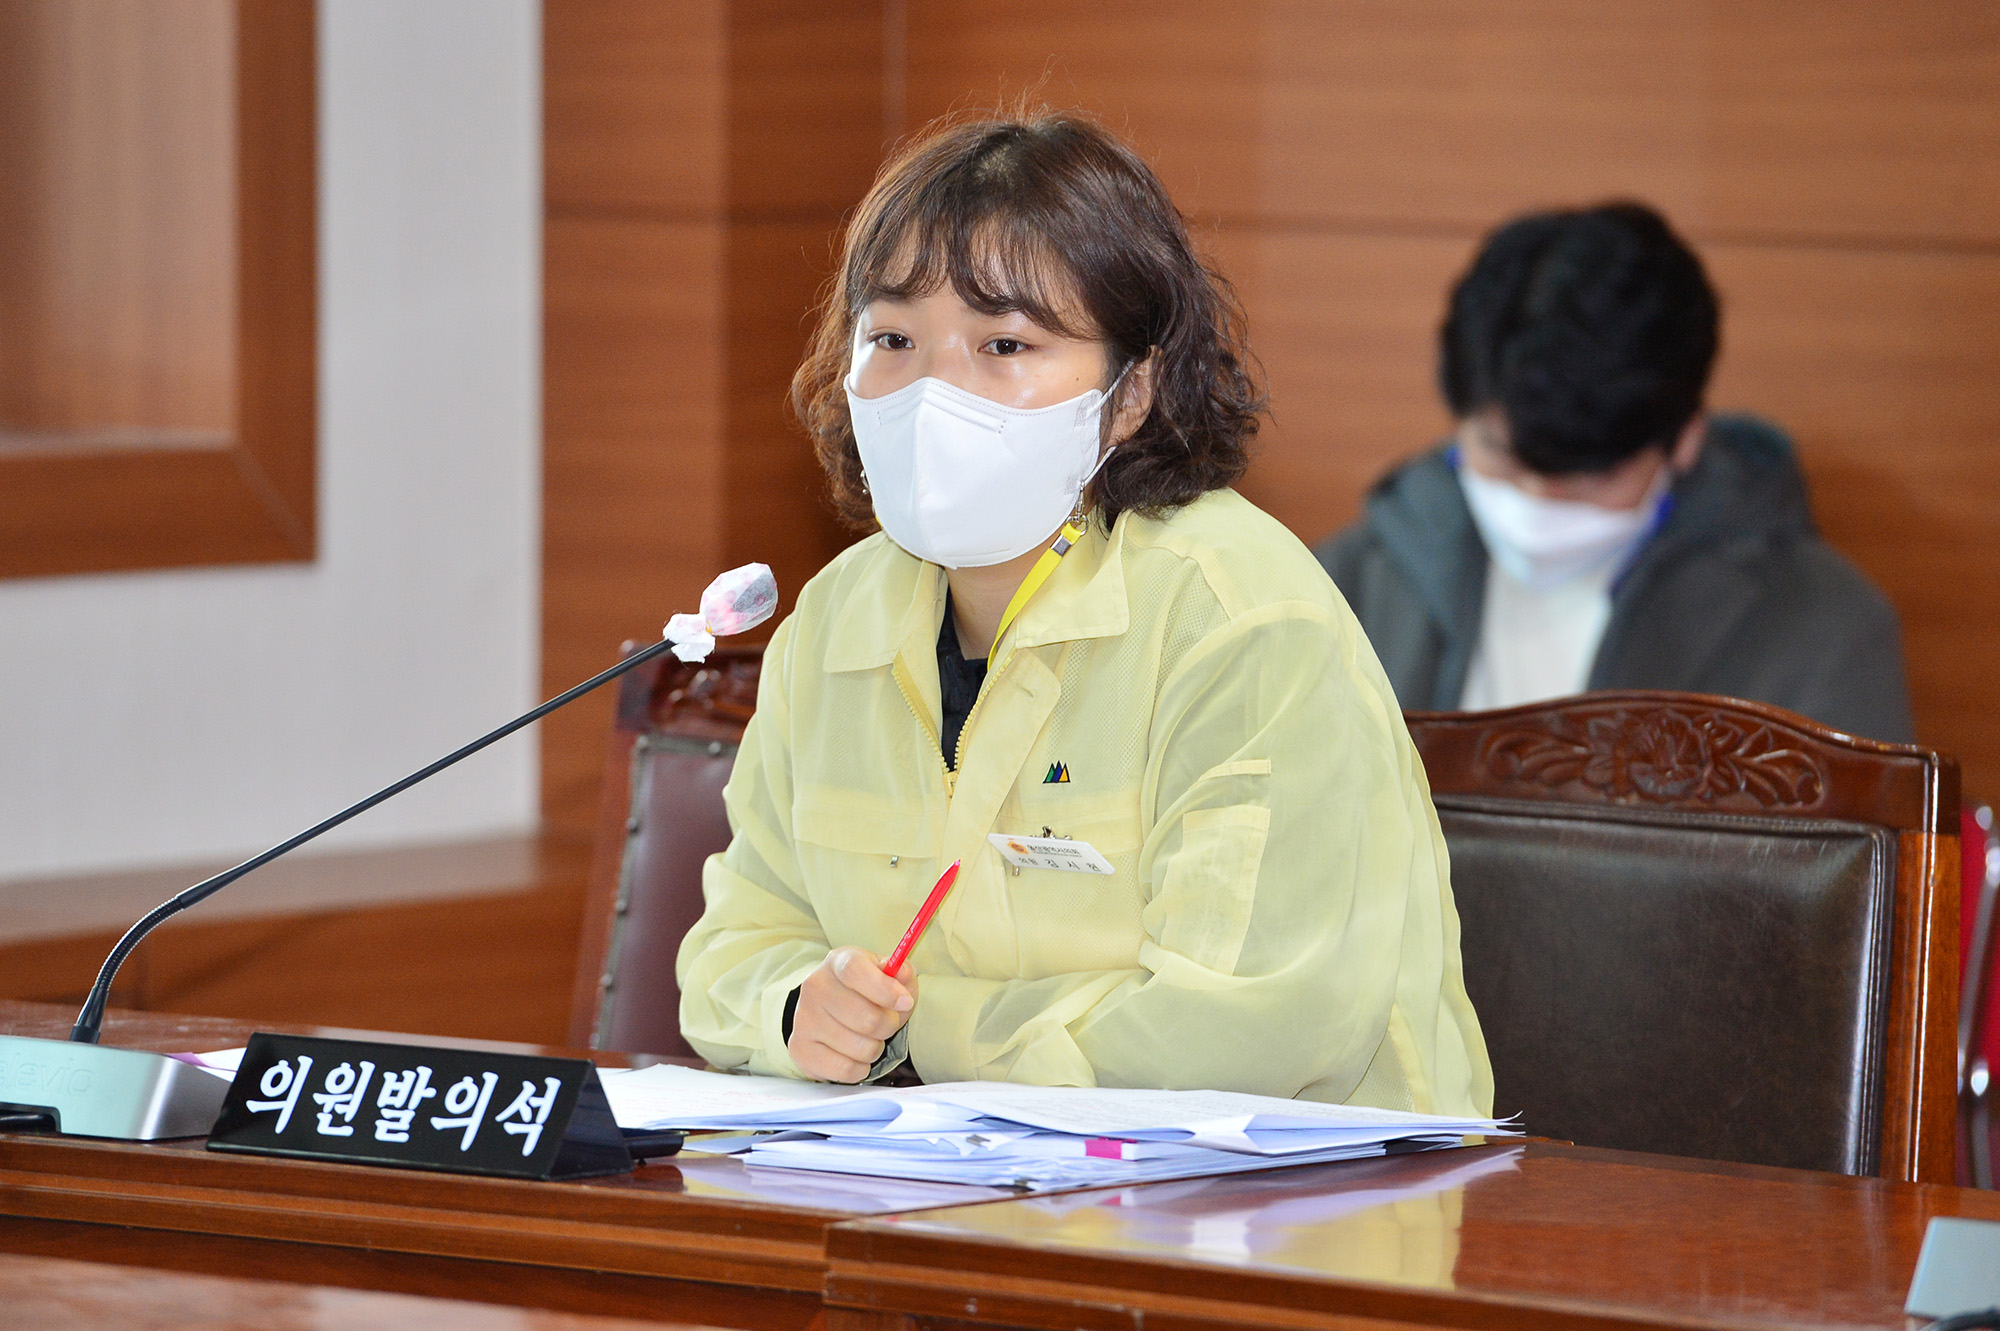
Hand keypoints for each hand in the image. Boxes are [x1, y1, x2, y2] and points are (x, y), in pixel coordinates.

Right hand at [787, 946, 915, 1082]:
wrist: (832, 1011)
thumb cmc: (868, 992)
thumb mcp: (890, 976)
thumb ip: (902, 973)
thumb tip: (903, 971)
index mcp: (838, 962)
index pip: (855, 971)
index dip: (884, 989)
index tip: (905, 1002)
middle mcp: (815, 986)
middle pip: (865, 1017)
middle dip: (889, 1025)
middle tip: (889, 1023)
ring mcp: (804, 1018)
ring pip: (859, 1047)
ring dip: (875, 1048)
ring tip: (869, 1038)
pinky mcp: (801, 1049)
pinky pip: (845, 1069)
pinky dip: (860, 1068)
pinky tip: (856, 1055)